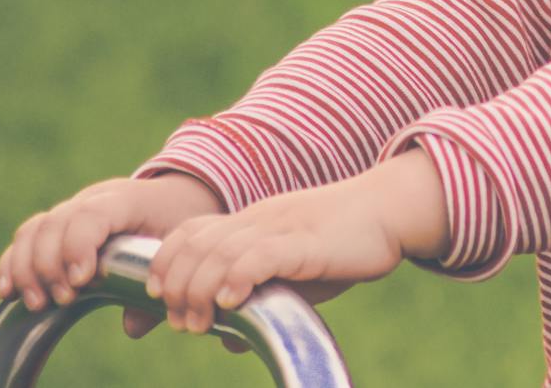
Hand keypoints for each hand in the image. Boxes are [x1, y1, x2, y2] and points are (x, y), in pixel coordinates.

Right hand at [0, 172, 227, 343]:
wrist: (176, 195)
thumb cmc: (180, 220)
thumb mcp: (180, 245)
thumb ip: (159, 281)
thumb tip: (132, 327)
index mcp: (128, 199)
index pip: (93, 213)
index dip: (78, 245)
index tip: (80, 281)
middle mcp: (94, 198)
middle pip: (55, 222)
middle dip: (50, 265)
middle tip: (61, 300)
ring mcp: (73, 207)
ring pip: (34, 229)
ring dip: (27, 269)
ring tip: (38, 304)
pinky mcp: (58, 223)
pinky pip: (26, 237)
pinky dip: (13, 263)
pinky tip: (9, 292)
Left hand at [145, 147, 447, 337]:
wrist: (391, 209)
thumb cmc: (345, 246)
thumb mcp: (296, 277)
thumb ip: (262, 301)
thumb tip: (232, 341)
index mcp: (253, 221)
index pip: (191, 231)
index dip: (165, 262)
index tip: (160, 296)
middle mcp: (259, 219)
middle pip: (195, 244)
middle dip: (176, 285)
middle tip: (182, 322)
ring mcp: (280, 228)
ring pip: (219, 252)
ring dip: (198, 290)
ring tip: (199, 322)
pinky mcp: (304, 242)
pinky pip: (260, 256)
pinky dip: (237, 278)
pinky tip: (230, 302)